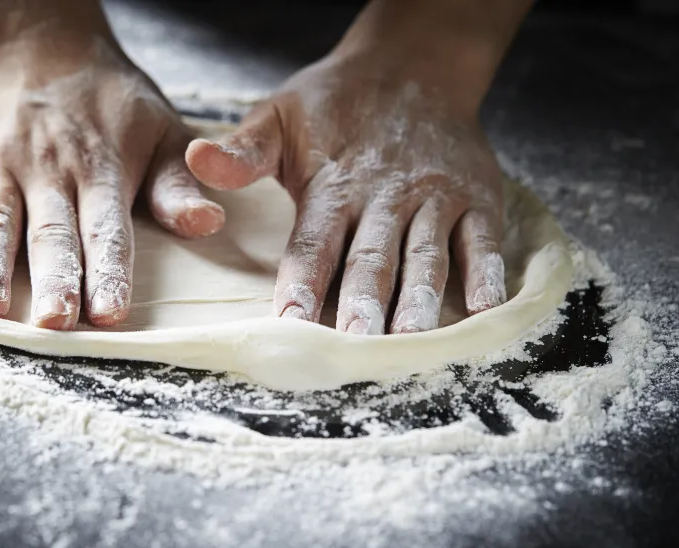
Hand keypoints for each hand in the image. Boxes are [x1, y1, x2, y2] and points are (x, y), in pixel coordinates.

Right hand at [0, 17, 223, 328]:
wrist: (42, 44)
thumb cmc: (111, 102)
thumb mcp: (161, 130)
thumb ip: (179, 184)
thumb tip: (207, 224)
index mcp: (101, 165)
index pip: (106, 226)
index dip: (108, 270)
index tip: (110, 312)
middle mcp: (48, 166)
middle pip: (51, 231)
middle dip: (53, 278)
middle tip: (54, 322)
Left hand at [187, 48, 506, 334]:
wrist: (414, 65)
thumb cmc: (337, 103)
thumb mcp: (280, 116)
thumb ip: (244, 151)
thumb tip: (197, 161)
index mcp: (334, 184)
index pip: (314, 241)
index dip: (302, 281)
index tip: (290, 321)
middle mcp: (385, 195)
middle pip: (373, 258)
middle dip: (363, 302)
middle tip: (356, 344)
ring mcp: (435, 197)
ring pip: (427, 255)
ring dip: (421, 300)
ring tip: (412, 341)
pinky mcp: (477, 197)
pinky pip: (483, 239)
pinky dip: (487, 272)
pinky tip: (486, 309)